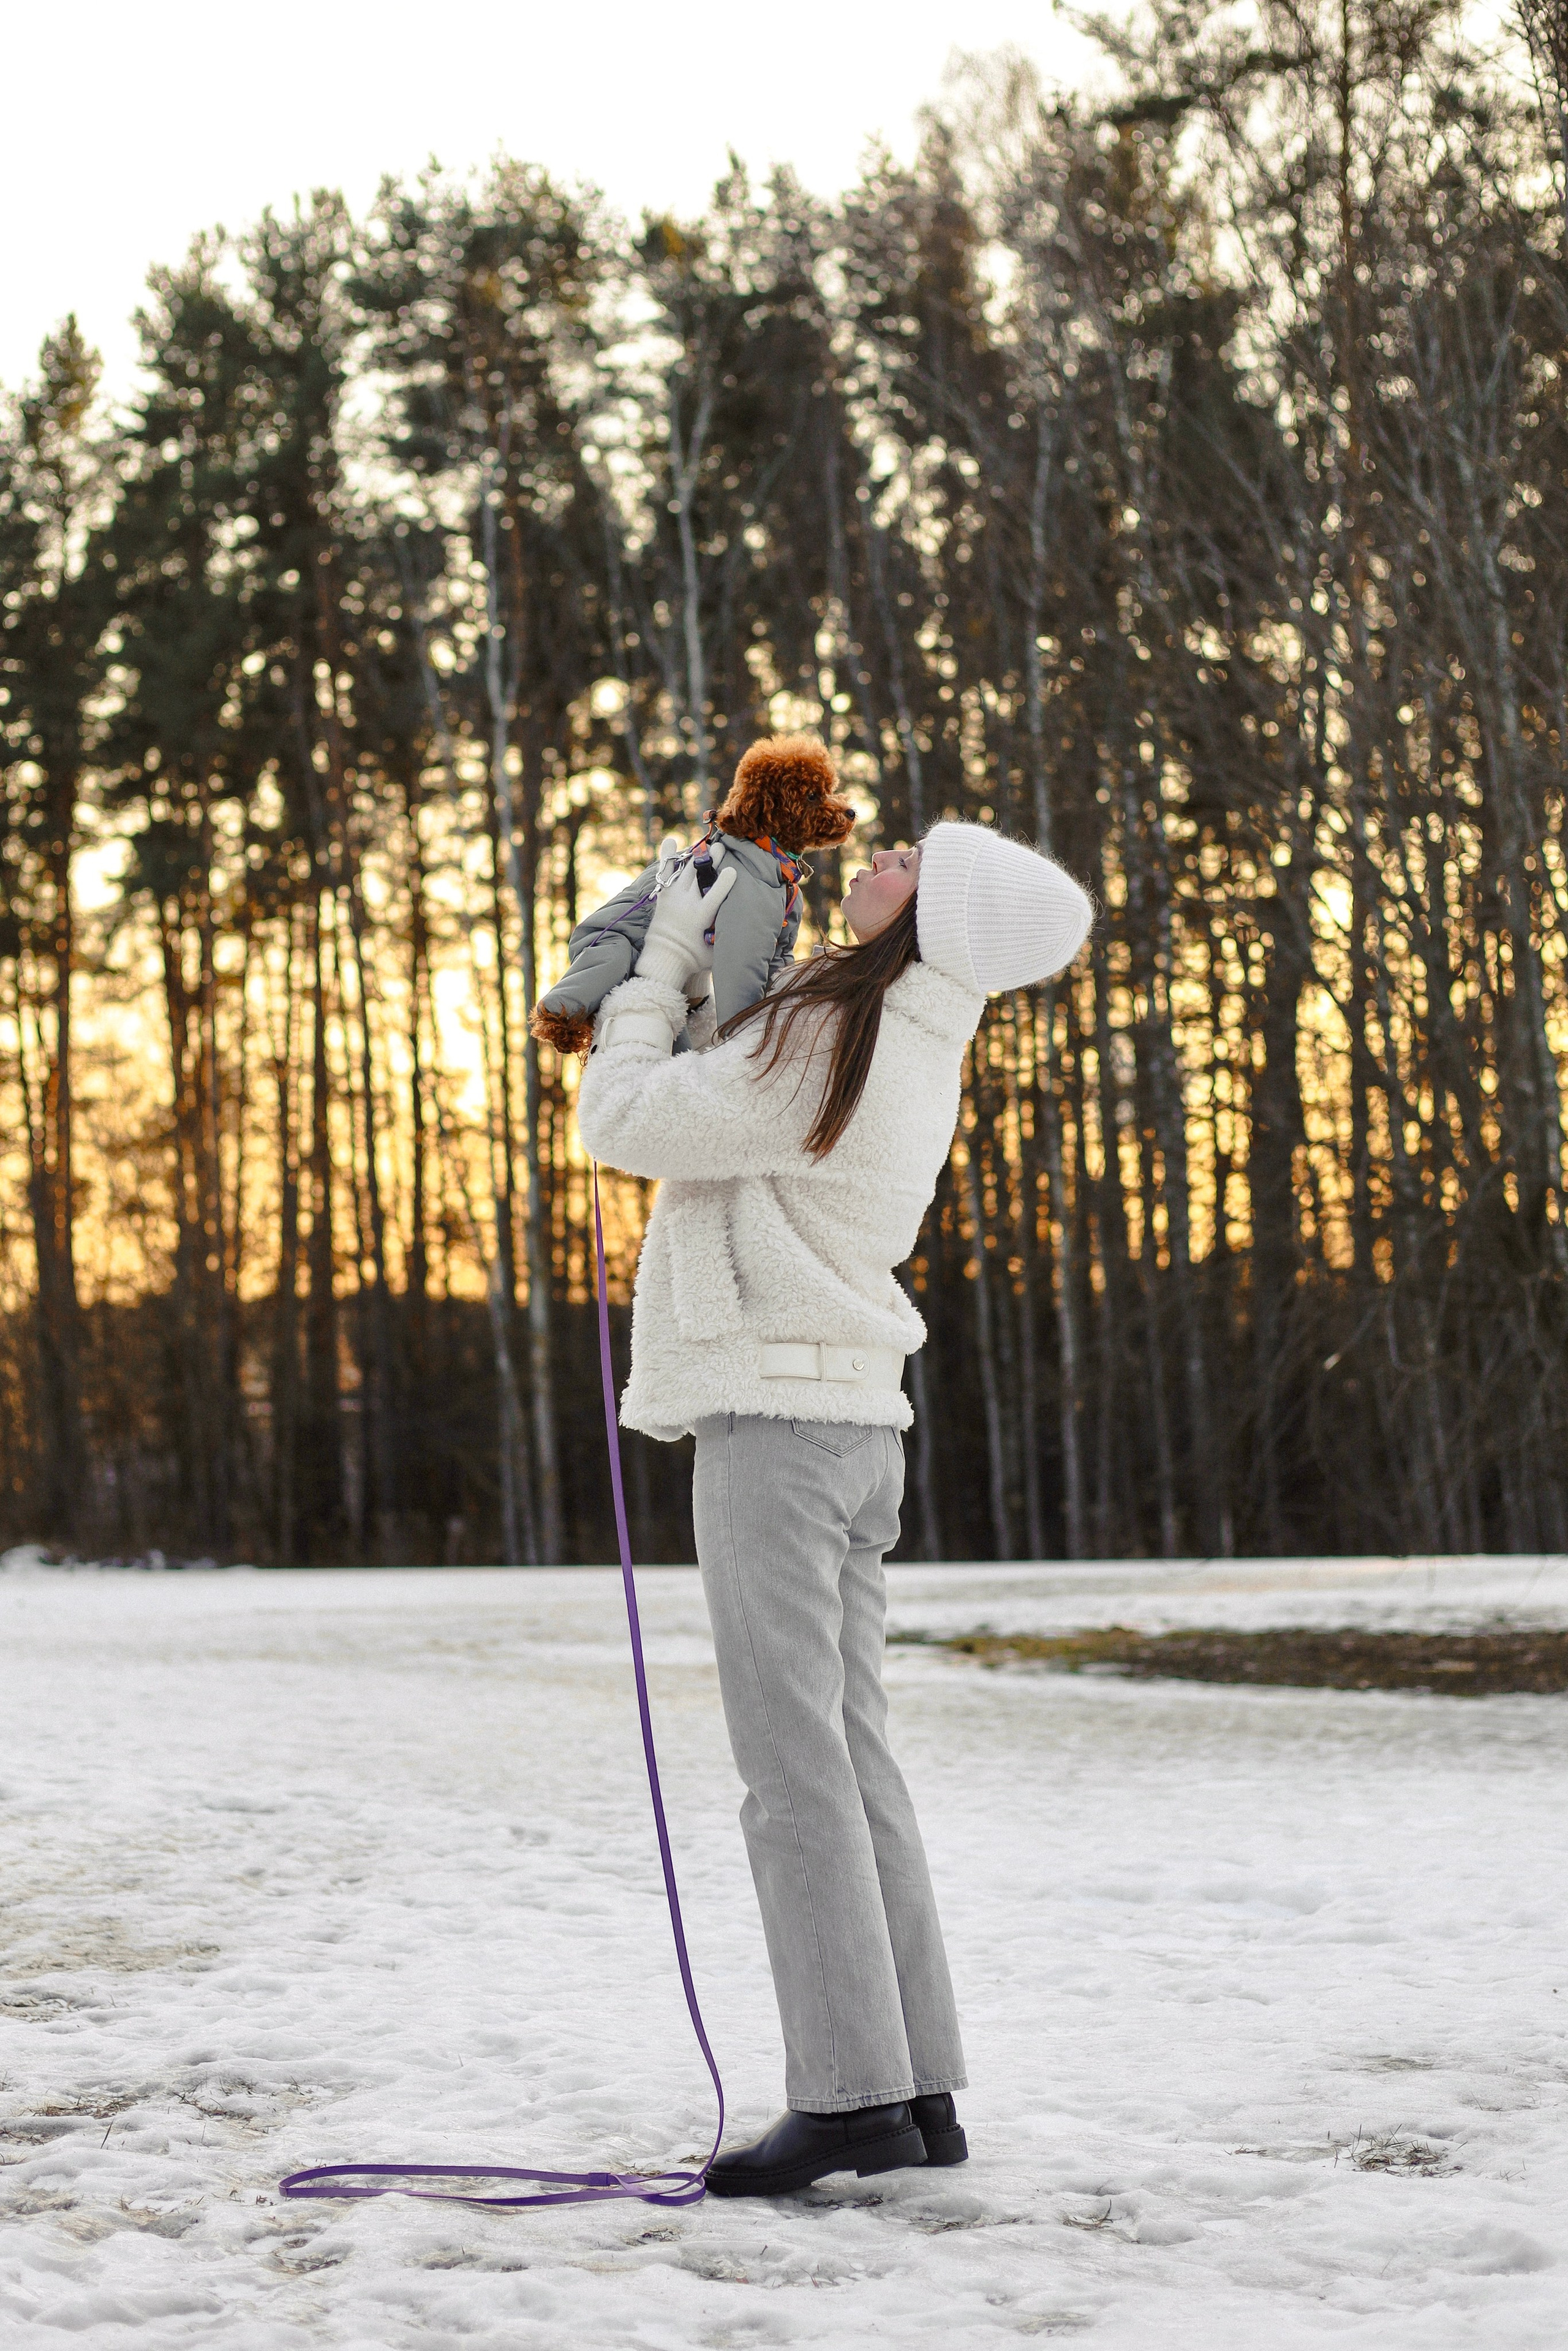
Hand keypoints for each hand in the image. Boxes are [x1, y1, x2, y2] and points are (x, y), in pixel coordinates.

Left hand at [636, 841, 736, 990]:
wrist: (664, 959)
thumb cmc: (694, 958)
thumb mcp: (715, 952)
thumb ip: (729, 939)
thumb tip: (753, 937)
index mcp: (701, 916)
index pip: (716, 894)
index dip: (725, 880)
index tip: (733, 870)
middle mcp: (687, 902)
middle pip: (701, 874)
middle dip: (712, 859)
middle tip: (722, 848)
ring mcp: (674, 896)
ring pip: (687, 869)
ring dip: (698, 856)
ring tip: (709, 846)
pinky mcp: (665, 895)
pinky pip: (666, 871)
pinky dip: (668, 856)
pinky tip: (671, 841)